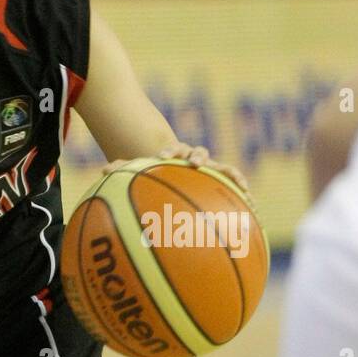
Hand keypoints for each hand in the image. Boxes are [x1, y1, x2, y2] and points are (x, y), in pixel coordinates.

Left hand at [103, 144, 247, 190]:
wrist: (176, 167)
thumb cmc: (156, 170)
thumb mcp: (141, 169)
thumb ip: (124, 168)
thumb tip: (104, 170)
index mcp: (176, 154)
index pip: (175, 148)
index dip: (171, 151)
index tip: (163, 156)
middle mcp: (195, 159)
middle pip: (199, 153)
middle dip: (198, 157)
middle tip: (195, 163)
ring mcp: (211, 170)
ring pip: (223, 169)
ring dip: (231, 175)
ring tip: (241, 185)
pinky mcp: (222, 182)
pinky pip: (234, 188)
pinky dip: (243, 194)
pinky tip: (253, 207)